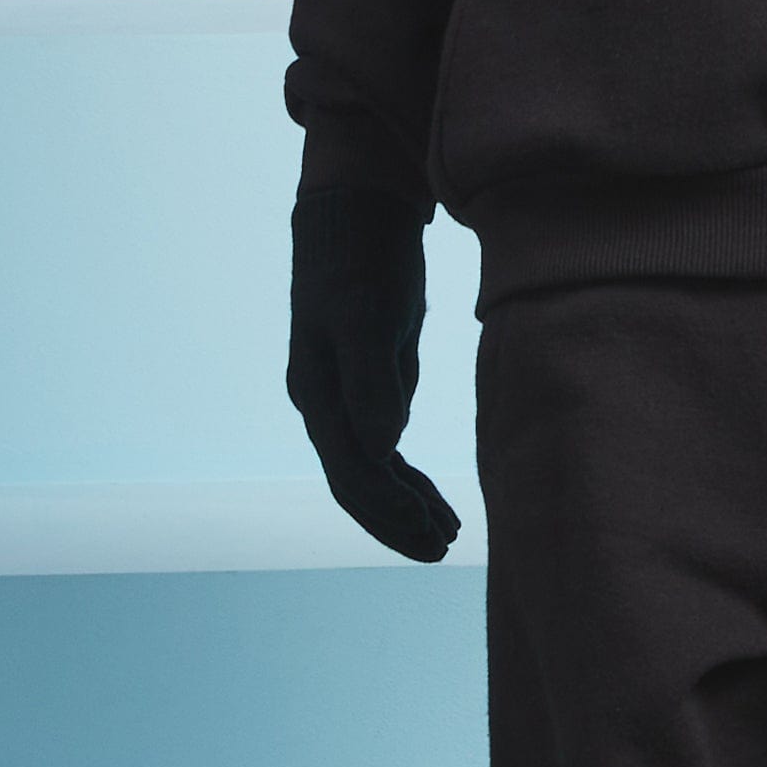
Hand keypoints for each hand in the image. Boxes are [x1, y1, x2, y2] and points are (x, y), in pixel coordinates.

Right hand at [286, 188, 462, 561]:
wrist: (356, 217)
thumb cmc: (361, 262)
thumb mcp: (367, 315)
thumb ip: (373, 381)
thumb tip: (382, 449)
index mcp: (318, 394)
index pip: (350, 471)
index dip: (387, 509)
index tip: (428, 532)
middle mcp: (326, 405)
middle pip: (358, 483)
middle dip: (396, 521)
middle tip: (441, 549)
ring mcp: (346, 399)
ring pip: (373, 471)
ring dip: (406, 505)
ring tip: (449, 534)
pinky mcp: (370, 387)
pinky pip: (386, 450)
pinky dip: (410, 478)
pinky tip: (436, 500)